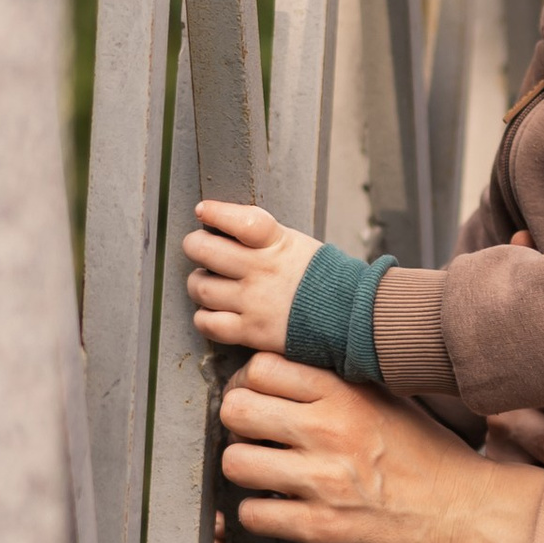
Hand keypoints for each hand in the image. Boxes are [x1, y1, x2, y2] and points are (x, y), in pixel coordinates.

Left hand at [186, 200, 320, 352]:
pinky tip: (213, 311)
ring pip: (201, 287)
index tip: (203, 211)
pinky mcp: (251, 331)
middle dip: (194, 246)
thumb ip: (264, 238)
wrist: (348, 318)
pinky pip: (208, 322)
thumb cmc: (323, 279)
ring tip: (207, 282)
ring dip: (197, 283)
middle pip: (204, 251)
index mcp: (277, 243)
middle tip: (199, 248)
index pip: (241, 221)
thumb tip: (226, 229)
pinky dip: (203, 316)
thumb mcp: (297, 244)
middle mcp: (262, 270)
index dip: (216, 213)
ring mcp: (254, 301)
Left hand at [219, 355, 543, 542]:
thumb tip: (284, 370)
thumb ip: (338, 382)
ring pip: (234, 463)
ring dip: (246, 473)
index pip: (259, 367)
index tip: (264, 403)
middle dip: (240, 427)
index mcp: (344, 394)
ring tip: (269, 477)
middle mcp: (329, 430)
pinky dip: (261, 515)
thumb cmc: (427, 455)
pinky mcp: (319, 528)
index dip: (253, 385)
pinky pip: (252, 515)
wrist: (464, 513)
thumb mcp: (387, 399)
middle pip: (235, 410)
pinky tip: (284, 510)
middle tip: (259, 440)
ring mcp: (322, 481)